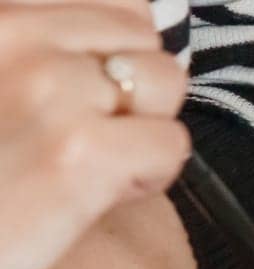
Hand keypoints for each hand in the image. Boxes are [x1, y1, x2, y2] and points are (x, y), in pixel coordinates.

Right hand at [0, 0, 188, 268]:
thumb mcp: (0, 81)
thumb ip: (47, 45)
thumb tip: (147, 18)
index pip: (123, 4)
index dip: (119, 53)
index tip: (82, 97)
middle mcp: (16, 37)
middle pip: (146, 41)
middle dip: (130, 95)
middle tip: (75, 142)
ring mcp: (49, 89)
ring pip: (166, 84)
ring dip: (140, 133)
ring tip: (79, 167)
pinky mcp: (80, 151)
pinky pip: (170, 145)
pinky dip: (146, 178)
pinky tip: (89, 198)